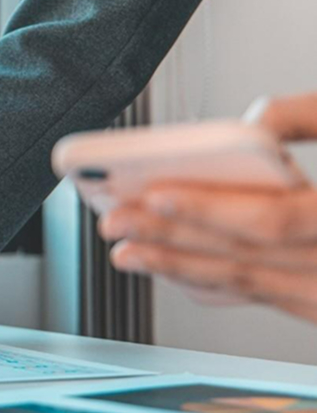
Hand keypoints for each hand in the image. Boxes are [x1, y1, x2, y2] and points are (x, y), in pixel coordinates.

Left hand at [99, 93, 316, 322]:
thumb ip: (313, 116)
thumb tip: (251, 119)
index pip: (279, 221)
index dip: (214, 210)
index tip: (156, 194)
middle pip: (248, 258)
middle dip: (172, 241)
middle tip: (115, 222)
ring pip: (250, 285)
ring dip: (180, 267)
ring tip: (127, 249)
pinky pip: (263, 296)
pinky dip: (213, 282)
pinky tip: (172, 268)